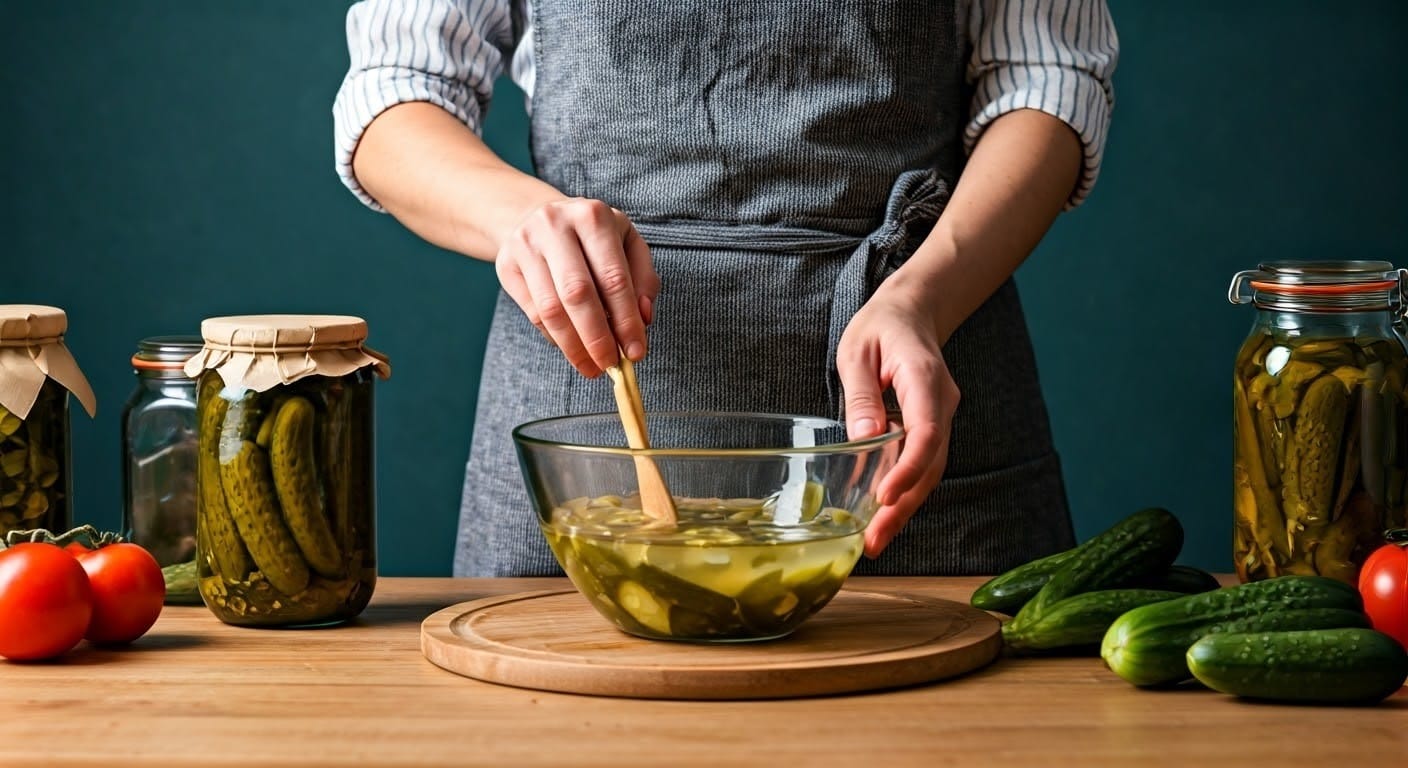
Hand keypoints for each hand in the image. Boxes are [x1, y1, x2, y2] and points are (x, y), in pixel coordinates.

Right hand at [494, 198, 659, 376]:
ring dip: (573, 346)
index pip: (614, 278)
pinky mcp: (505, 264)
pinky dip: (555, 337)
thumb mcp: (626, 244)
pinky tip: (572, 347)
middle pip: (577, 294)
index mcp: (593, 216)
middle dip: (597, 337)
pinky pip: (533, 313)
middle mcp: (555, 225)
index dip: (626, 320)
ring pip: (550, 308)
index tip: (636, 352)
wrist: (536, 215)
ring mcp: (525, 244)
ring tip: (591, 367)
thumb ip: (643, 280)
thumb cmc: (591, 237)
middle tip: (610, 365)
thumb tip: (643, 319)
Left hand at [836, 279, 959, 558]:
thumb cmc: (880, 327)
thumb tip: (864, 437)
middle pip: (931, 463)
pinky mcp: (932, 427)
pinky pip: (922, 464)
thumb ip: (861, 394)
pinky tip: (883, 517)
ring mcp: (941, 417)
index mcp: (924, 379)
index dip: (909, 469)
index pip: (926, 432)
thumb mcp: (856, 351)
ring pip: (930, 470)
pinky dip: (905, 491)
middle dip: (904, 505)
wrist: (912, 313)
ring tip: (875, 540)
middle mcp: (942, 403)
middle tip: (874, 540)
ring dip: (905, 507)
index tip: (885, 497)